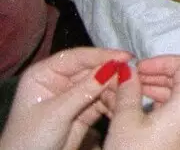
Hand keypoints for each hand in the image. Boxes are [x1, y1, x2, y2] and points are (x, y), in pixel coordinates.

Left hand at [0, 47, 130, 149]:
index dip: (102, 56)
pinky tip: (124, 105)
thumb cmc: (30, 139)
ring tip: (130, 94)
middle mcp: (60, 81)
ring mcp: (72, 96)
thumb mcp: (56, 112)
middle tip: (135, 77)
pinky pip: (104, 101)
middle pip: (92, 70)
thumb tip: (115, 67)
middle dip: (113, 74)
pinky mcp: (83, 111)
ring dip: (116, 90)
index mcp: (45, 74)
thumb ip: (85, 90)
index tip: (126, 56)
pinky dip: (115, 103)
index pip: (77, 58)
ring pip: (101, 85)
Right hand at [104, 55, 179, 149]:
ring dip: (163, 86)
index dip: (163, 60)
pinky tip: (143, 106)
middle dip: (163, 71)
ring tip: (135, 89)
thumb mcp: (125, 120)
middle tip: (137, 75)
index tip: (140, 66)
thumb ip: (128, 90)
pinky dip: (166, 101)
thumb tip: (126, 69)